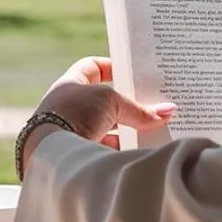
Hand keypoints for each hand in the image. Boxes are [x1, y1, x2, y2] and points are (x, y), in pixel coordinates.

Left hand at [28, 57, 174, 156]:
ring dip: (127, 128)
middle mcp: (70, 105)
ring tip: (154, 126)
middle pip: (104, 99)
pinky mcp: (79, 154)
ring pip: (107, 126)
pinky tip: (140, 149)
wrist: (52, 154)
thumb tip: (169, 111)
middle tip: (152, 102)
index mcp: (71, 83)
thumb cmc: (76, 114)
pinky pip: (106, 149)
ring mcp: (73, 131)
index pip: (93, 67)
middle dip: (127, 102)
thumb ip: (139, 109)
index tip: (134, 71)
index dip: (113, 67)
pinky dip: (122, 148)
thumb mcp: (111, 103)